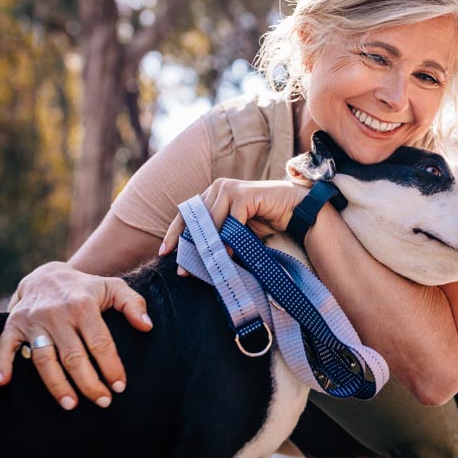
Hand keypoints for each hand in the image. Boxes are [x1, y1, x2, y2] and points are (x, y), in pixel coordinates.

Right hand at [0, 261, 152, 409]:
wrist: (48, 274)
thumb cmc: (86, 287)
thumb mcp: (113, 287)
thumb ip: (134, 303)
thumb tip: (147, 327)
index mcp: (84, 305)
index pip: (100, 342)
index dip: (111, 366)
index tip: (119, 386)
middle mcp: (58, 314)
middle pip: (74, 356)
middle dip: (89, 383)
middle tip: (102, 402)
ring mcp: (34, 320)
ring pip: (44, 359)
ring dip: (56, 385)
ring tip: (71, 405)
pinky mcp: (13, 325)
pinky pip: (5, 346)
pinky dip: (2, 364)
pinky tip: (4, 383)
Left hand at [160, 178, 308, 262]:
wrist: (293, 209)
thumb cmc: (263, 220)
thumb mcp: (234, 230)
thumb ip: (216, 237)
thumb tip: (193, 260)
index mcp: (212, 193)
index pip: (187, 214)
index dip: (175, 233)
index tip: (165, 252)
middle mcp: (218, 187)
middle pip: (195, 219)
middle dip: (189, 246)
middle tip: (183, 270)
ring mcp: (230, 188)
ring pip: (211, 221)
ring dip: (208, 247)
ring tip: (204, 268)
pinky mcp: (244, 194)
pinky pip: (231, 221)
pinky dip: (228, 240)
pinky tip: (226, 256)